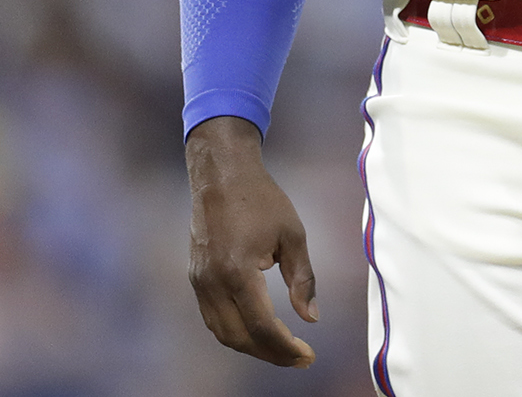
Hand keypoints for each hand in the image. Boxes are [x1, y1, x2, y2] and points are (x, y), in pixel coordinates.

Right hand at [186, 116, 317, 366]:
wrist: (221, 176)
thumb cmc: (263, 201)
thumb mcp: (293, 235)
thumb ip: (303, 279)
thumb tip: (311, 318)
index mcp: (238, 272)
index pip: (261, 326)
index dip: (285, 347)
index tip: (308, 356)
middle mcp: (212, 283)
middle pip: (239, 338)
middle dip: (270, 353)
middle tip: (299, 358)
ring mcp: (199, 283)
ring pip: (222, 333)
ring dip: (251, 347)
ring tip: (282, 350)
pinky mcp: (195, 279)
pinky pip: (213, 318)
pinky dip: (235, 332)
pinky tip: (257, 332)